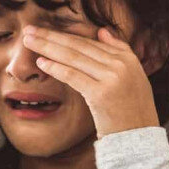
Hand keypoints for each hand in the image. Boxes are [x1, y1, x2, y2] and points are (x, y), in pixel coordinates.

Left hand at [22, 26, 159, 136]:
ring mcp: (112, 78)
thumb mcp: (133, 77)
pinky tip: (41, 62)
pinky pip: (72, 75)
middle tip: (29, 30)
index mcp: (128, 59)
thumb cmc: (132, 111)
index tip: (44, 31)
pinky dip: (55, 67)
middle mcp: (121, 65)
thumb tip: (101, 31)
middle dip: (51, 36)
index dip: (64, 35)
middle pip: (78, 46)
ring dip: (47, 47)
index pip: (89, 42)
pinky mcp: (101, 94)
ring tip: (28, 41)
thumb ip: (120, 51)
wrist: (139, 139)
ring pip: (73, 57)